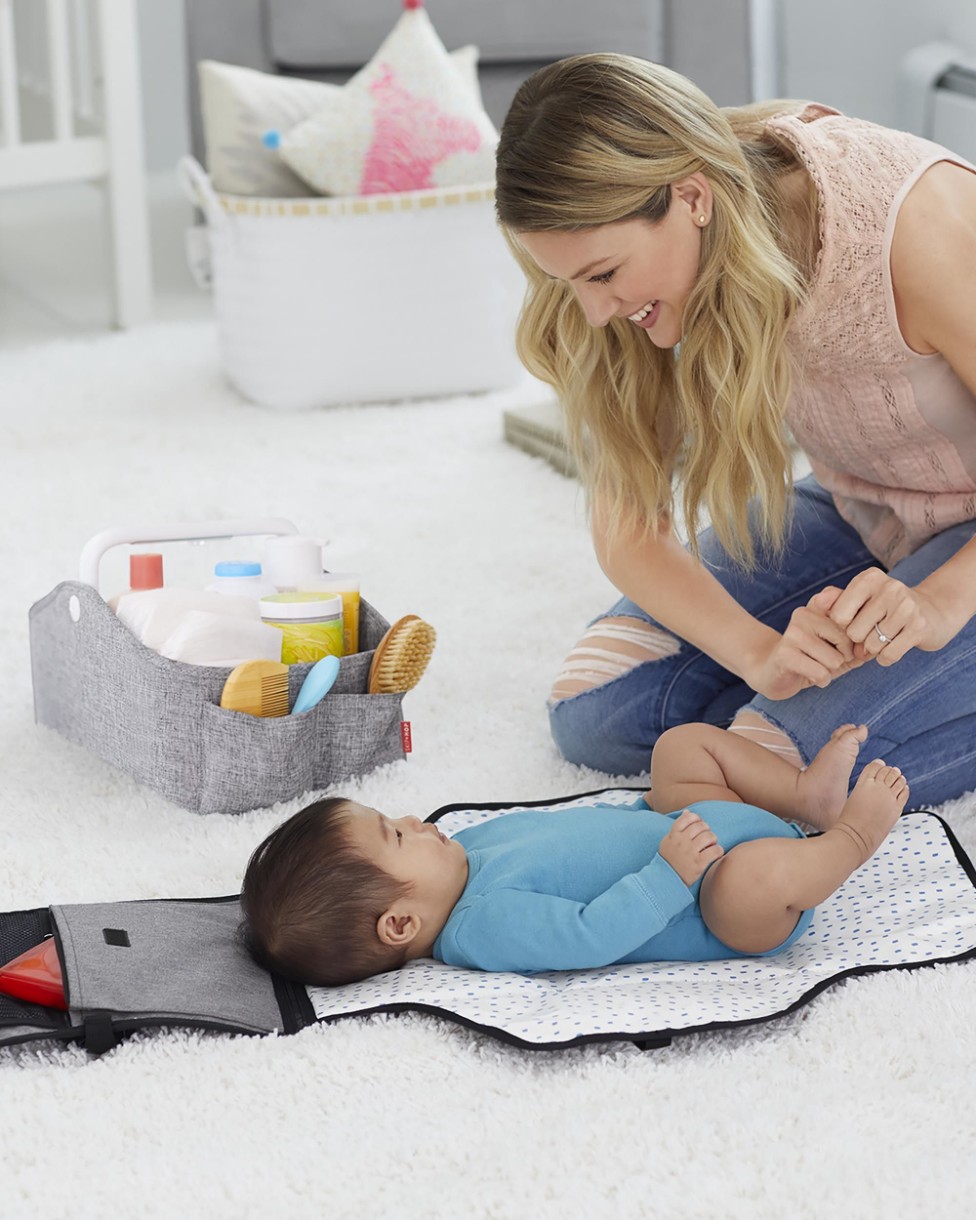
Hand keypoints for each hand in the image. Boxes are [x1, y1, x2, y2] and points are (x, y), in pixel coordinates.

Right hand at [659, 809, 723, 884]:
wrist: (666, 880)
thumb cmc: (669, 859)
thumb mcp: (668, 840)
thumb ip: (677, 827)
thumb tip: (687, 812)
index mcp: (673, 835)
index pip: (688, 818)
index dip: (696, 818)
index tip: (699, 824)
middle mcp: (681, 842)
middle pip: (701, 826)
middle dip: (706, 829)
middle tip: (706, 837)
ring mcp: (690, 852)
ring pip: (709, 836)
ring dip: (713, 839)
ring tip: (710, 845)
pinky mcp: (699, 864)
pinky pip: (715, 850)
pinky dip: (718, 850)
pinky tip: (715, 853)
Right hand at [746, 590, 865, 700]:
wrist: (772, 672)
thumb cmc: (811, 658)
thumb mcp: (837, 645)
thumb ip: (857, 639)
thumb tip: (873, 646)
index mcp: (817, 605)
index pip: (852, 615)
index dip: (856, 637)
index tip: (848, 644)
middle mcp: (804, 613)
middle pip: (847, 640)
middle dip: (843, 657)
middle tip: (826, 659)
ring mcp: (793, 633)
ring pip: (835, 660)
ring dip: (830, 671)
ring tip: (815, 666)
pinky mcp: (785, 654)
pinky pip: (821, 673)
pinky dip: (820, 680)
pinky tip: (809, 676)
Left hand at [817, 569, 956, 665]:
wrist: (933, 613)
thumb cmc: (886, 609)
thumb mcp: (862, 600)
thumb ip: (836, 601)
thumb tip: (818, 602)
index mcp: (869, 578)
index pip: (837, 615)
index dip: (843, 626)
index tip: (855, 621)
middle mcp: (889, 587)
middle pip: (853, 632)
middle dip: (859, 640)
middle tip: (873, 632)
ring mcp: (907, 606)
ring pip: (871, 646)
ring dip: (874, 649)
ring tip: (886, 637)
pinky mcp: (919, 626)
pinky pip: (888, 655)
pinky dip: (887, 658)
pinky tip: (894, 646)